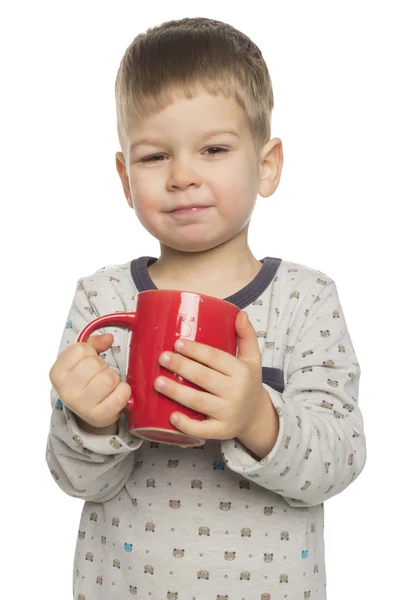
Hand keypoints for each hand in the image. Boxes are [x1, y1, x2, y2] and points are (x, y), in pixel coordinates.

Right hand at [49, 334, 131, 429]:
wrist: (90, 411)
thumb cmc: (85, 381)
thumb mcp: (81, 360)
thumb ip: (93, 343)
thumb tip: (108, 338)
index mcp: (57, 373)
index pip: (80, 349)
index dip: (90, 353)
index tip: (87, 362)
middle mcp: (65, 391)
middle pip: (95, 364)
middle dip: (102, 366)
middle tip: (98, 376)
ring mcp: (81, 406)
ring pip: (109, 378)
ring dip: (113, 379)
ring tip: (106, 386)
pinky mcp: (99, 416)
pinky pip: (121, 394)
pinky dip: (123, 391)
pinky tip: (114, 394)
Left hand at [154, 311, 266, 440]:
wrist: (257, 417)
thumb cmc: (248, 383)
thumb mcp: (253, 359)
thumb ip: (247, 335)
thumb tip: (240, 313)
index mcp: (242, 372)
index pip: (216, 359)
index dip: (196, 351)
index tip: (177, 343)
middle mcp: (236, 392)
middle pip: (204, 378)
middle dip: (181, 367)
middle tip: (162, 358)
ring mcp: (228, 413)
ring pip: (199, 402)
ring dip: (177, 392)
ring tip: (157, 382)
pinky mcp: (222, 431)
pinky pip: (202, 430)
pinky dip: (186, 425)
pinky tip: (171, 416)